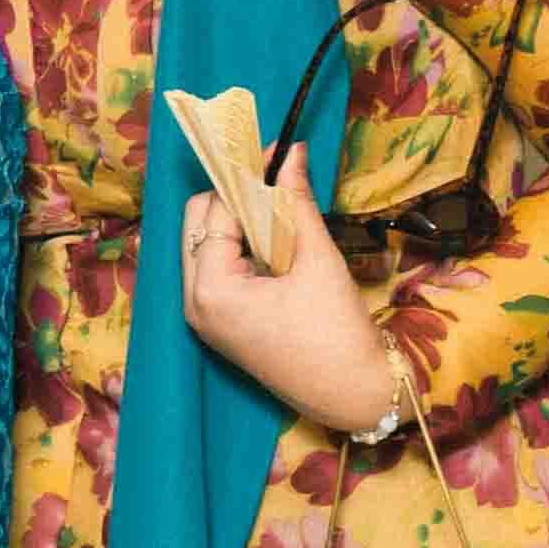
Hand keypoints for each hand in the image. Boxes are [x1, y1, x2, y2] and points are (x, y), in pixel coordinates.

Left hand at [180, 143, 399, 434]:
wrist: (354, 394)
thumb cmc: (337, 333)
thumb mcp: (317, 260)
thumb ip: (296, 203)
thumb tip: (291, 154)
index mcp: (210, 290)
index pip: (215, 212)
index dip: (244, 178)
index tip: (273, 152)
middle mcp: (194, 303)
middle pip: (199, 225)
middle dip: (234, 198)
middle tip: (277, 181)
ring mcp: (202, 317)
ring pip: (205, 245)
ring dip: (237, 222)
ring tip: (281, 211)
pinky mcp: (218, 324)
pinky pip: (216, 269)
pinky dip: (239, 247)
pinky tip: (274, 241)